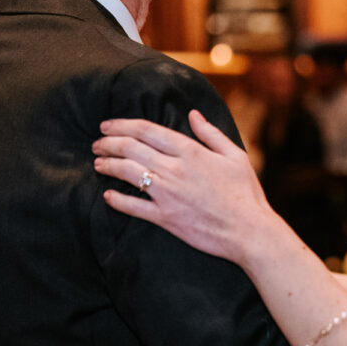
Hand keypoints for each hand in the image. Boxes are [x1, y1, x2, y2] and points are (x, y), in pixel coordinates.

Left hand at [94, 110, 278, 263]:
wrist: (249, 231)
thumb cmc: (245, 193)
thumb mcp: (234, 156)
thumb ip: (211, 133)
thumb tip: (192, 114)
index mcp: (190, 151)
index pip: (146, 130)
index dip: (122, 125)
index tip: (107, 125)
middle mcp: (174, 169)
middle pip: (130, 148)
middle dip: (108, 142)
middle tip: (97, 143)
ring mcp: (167, 194)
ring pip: (127, 173)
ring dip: (107, 165)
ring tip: (98, 163)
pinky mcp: (165, 218)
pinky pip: (133, 207)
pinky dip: (117, 200)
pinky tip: (107, 195)